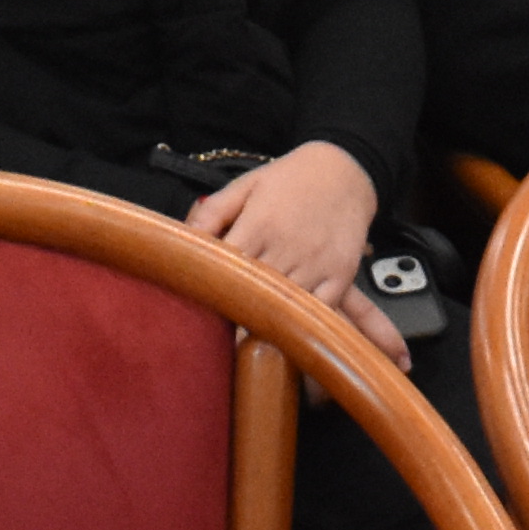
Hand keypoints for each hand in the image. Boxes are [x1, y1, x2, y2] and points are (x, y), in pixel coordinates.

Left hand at [181, 140, 400, 350]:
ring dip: (269, 334)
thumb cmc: (291, 178)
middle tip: (217, 355)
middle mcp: (288, 246)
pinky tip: (293, 349)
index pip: (229, 268)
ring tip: (250, 361)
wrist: (346, 168)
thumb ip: (212, 212)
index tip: (197, 324)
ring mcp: (317, 263)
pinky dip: (308, 332)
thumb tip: (182, 237)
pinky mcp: (340, 275)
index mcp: (259, 224)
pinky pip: (324, 312)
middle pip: (257, 296)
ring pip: (289, 309)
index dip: (212, 297)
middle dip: (236, 324)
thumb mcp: (245, 185)